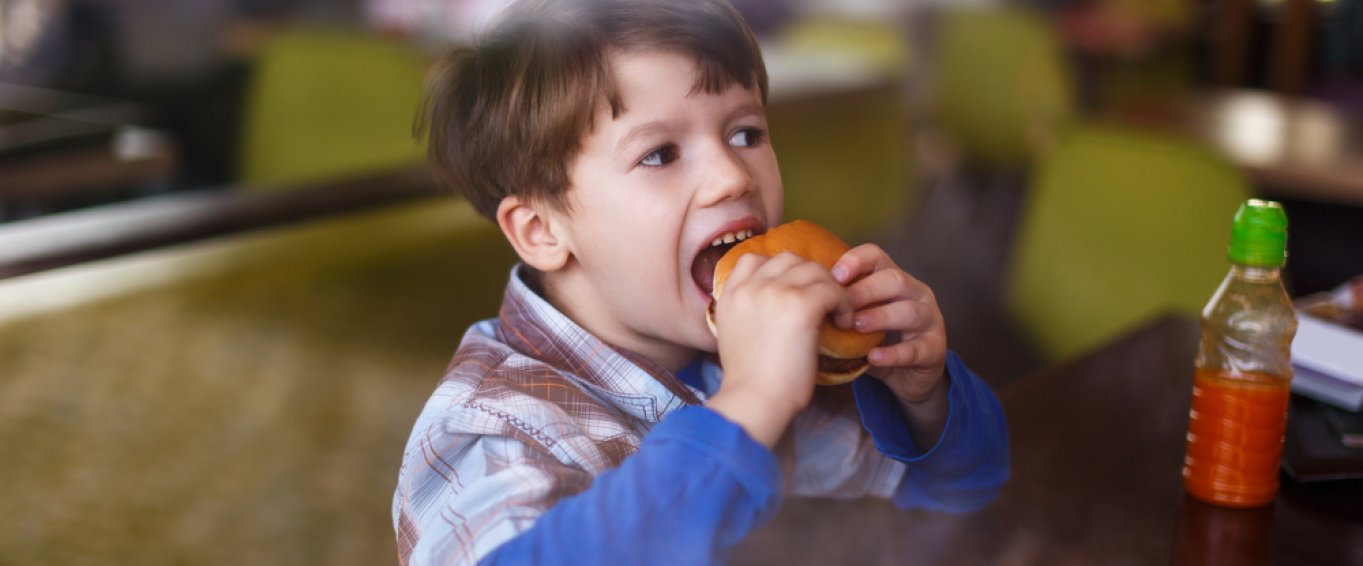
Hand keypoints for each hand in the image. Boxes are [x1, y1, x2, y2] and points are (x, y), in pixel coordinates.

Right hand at [706, 251, 854, 446]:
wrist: (754, 401)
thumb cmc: (749, 383)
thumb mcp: (732, 337)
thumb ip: (746, 313)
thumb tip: (769, 309)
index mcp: (730, 295)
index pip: (753, 259)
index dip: (779, 270)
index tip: (793, 290)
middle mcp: (750, 287)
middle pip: (788, 259)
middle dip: (809, 276)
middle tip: (821, 300)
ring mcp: (775, 293)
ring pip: (814, 270)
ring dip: (830, 288)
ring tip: (837, 312)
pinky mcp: (801, 305)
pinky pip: (833, 289)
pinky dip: (844, 303)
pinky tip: (844, 322)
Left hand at [832, 244, 949, 445]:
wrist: (908, 377)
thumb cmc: (876, 342)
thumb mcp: (856, 319)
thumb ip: (837, 307)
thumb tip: (794, 298)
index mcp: (892, 279)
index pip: (876, 256)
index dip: (855, 260)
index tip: (833, 275)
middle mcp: (915, 293)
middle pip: (894, 278)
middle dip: (865, 289)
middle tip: (840, 303)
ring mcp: (928, 320)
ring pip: (909, 310)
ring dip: (880, 316)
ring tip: (856, 326)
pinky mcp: (934, 349)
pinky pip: (915, 348)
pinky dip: (893, 353)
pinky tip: (872, 358)